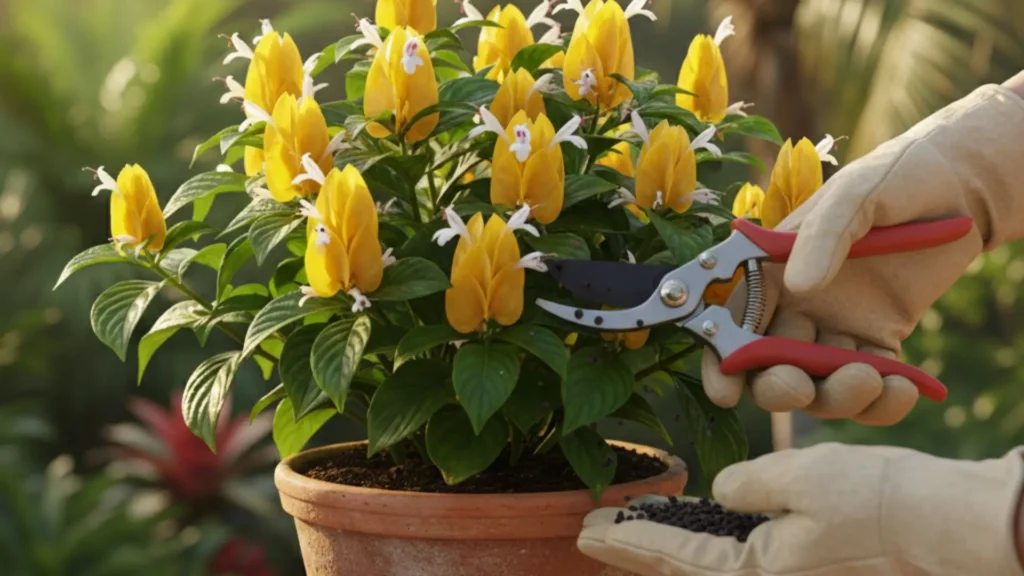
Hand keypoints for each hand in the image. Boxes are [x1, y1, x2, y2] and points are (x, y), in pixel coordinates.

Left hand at [578, 443, 1023, 575]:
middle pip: (679, 567)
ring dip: (663, 548)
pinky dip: (699, 542)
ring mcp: (782, 574)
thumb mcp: (799, 479)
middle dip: (633, 550)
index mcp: (754, 569)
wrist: (937, 519)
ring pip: (703, 564)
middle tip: (589, 533)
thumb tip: (719, 493)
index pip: (670, 554)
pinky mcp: (797, 563)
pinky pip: (731, 555)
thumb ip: (744, 486)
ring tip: (627, 529)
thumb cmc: (874, 498)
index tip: (587, 529)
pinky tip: (689, 526)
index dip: (625, 540)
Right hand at [702, 83, 1023, 424]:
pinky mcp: (881, 342)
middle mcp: (799, 303)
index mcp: (775, 267)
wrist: (963, 188)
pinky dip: (883, 402)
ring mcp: (839, 327)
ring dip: (836, 396)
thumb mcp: (857, 194)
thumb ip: (824, 235)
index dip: (721, 358)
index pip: (735, 318)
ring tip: (870, 380)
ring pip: (821, 383)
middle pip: (771, 364)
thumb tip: (799, 287)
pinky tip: (904, 390)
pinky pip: (872, 387)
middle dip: (779, 386)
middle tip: (800, 386)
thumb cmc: (899, 176)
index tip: (724, 390)